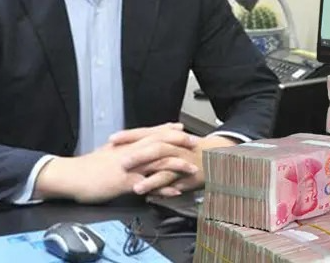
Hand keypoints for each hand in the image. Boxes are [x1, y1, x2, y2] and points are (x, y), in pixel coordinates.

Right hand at [33, 129, 198, 203]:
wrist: (70, 176)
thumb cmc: (86, 168)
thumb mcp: (105, 155)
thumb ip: (119, 153)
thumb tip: (127, 152)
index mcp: (124, 145)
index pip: (149, 133)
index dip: (166, 130)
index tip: (181, 128)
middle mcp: (129, 153)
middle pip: (158, 143)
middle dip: (179, 142)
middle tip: (195, 143)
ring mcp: (128, 167)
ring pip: (157, 162)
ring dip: (177, 165)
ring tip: (193, 168)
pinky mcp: (125, 183)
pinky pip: (148, 185)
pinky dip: (163, 188)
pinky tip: (175, 191)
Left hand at [110, 126, 238, 196]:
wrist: (218, 156)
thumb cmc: (191, 149)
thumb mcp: (172, 141)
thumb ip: (153, 141)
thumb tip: (131, 143)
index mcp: (167, 138)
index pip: (145, 133)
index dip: (128, 136)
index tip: (111, 139)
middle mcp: (173, 147)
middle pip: (153, 148)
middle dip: (136, 155)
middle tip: (120, 161)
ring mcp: (181, 162)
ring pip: (164, 168)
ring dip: (149, 178)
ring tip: (134, 186)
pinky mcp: (187, 177)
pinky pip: (175, 184)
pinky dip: (163, 190)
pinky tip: (152, 196)